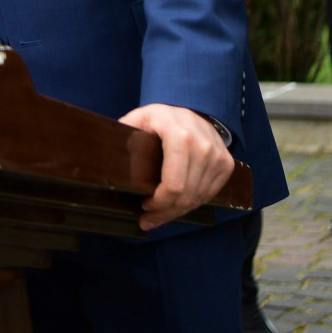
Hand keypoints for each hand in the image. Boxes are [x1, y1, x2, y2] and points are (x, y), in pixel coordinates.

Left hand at [118, 103, 233, 231]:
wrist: (192, 112)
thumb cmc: (160, 118)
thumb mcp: (139, 118)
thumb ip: (125, 134)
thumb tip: (105, 153)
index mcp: (179, 135)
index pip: (173, 184)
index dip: (158, 203)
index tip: (144, 207)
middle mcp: (203, 146)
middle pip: (185, 195)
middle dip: (165, 213)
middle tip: (148, 220)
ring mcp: (218, 156)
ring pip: (197, 198)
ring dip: (177, 212)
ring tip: (159, 216)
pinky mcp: (226, 164)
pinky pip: (209, 194)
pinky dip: (192, 204)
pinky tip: (177, 207)